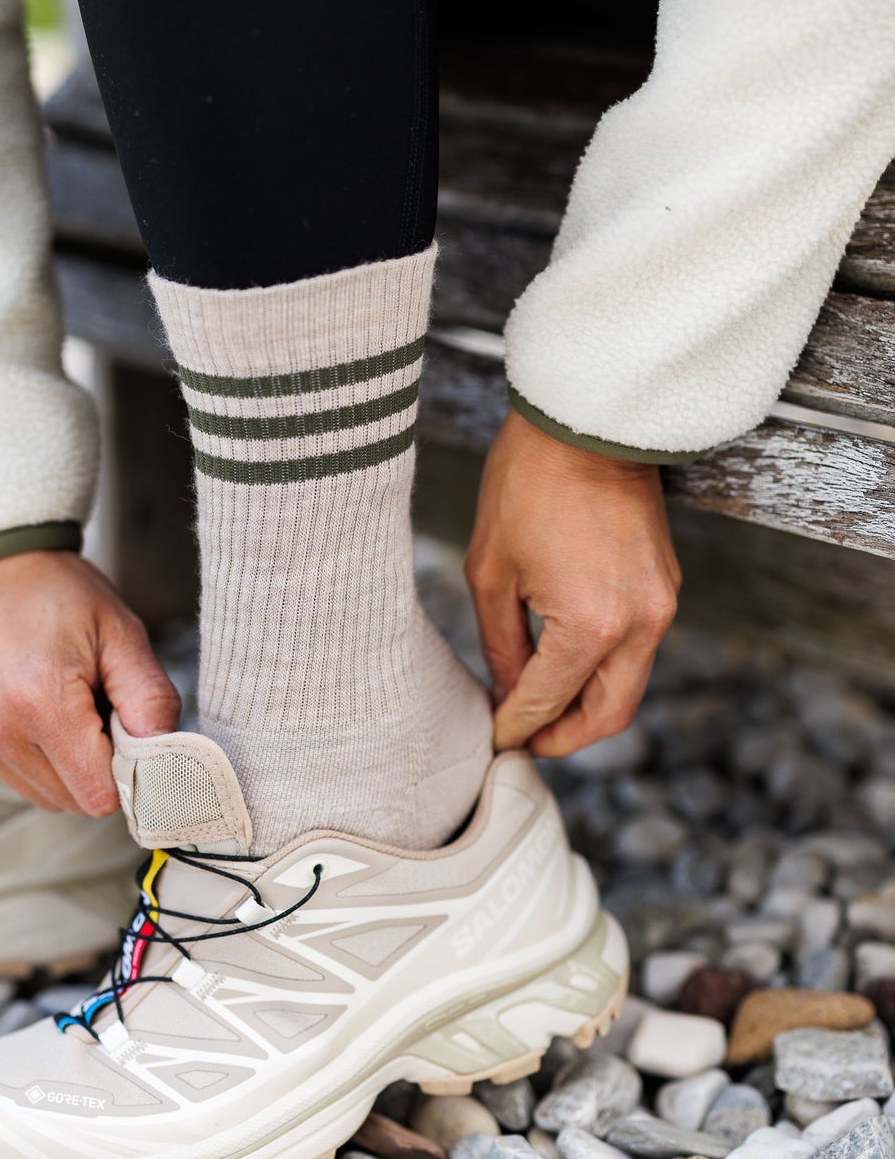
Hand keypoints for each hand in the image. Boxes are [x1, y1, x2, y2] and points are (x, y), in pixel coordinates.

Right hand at [0, 550, 179, 814]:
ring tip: (54, 703)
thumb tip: (167, 757)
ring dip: (58, 764)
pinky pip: (3, 777)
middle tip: (90, 707)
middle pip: (69, 801)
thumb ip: (150, 698)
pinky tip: (22, 705)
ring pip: (37, 794)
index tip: (123, 733)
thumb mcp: (119, 631)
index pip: (98, 796)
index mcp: (39, 702)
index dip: (123, 772)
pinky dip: (24, 754)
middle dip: (92, 766)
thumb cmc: (52, 590)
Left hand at [465, 407, 679, 757]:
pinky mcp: (667, 583)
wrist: (587, 418)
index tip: (493, 741)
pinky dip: (603, 667)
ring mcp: (662, 603)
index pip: (549, 703)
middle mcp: (640, 624)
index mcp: (592, 626)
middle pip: (609, 715)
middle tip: (523, 740)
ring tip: (536, 705)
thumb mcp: (492, 571)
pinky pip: (637, 647)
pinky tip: (563, 662)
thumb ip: (500, 645)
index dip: (516, 729)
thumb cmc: (527, 483)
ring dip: (585, 704)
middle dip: (563, 737)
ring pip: (627, 684)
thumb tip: (505, 693)